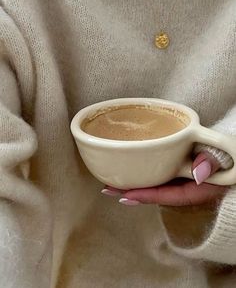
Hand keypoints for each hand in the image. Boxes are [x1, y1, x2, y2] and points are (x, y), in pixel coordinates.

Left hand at [101, 152, 227, 205]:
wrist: (231, 152)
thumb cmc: (228, 156)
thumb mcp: (224, 159)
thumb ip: (213, 163)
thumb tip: (199, 173)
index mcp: (196, 188)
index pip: (167, 195)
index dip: (147, 196)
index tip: (126, 195)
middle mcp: (185, 185)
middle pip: (155, 192)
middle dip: (131, 192)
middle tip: (108, 189)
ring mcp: (180, 177)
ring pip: (154, 183)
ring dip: (133, 183)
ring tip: (111, 181)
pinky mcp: (176, 168)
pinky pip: (157, 172)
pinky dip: (143, 172)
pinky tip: (129, 169)